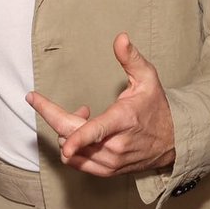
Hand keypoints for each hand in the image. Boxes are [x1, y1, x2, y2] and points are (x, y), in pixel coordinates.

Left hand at [27, 33, 175, 177]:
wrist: (172, 141)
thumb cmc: (156, 107)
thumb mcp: (148, 78)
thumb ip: (131, 58)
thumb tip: (120, 38)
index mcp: (123, 120)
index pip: (95, 132)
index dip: (76, 139)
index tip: (62, 143)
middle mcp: (115, 146)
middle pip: (70, 138)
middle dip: (51, 116)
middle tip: (37, 99)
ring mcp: (110, 161)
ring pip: (70, 150)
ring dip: (65, 130)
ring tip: (81, 113)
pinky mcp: (106, 170)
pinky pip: (75, 162)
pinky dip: (71, 146)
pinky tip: (82, 132)